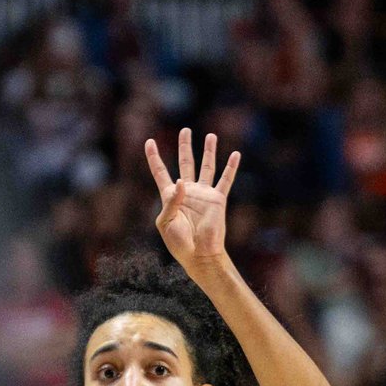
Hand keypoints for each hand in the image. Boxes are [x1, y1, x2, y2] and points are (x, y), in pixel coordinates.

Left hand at [146, 129, 238, 273]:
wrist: (199, 254)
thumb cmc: (179, 242)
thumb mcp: (166, 221)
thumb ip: (171, 200)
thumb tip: (182, 181)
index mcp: (170, 196)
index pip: (161, 172)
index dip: (154, 157)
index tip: (149, 142)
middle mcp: (188, 191)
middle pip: (185, 163)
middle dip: (185, 146)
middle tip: (185, 131)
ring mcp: (203, 194)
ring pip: (206, 167)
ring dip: (208, 151)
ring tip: (210, 136)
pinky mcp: (218, 200)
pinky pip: (225, 180)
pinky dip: (230, 167)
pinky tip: (235, 155)